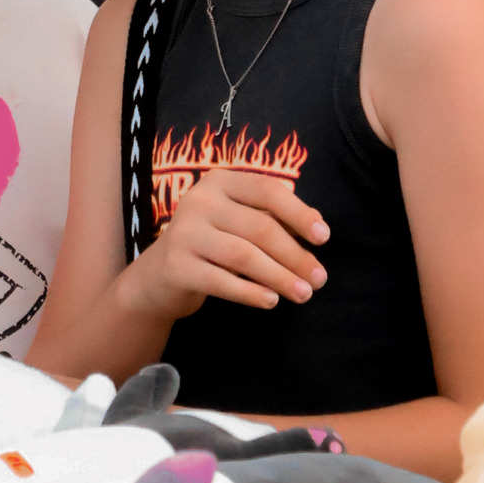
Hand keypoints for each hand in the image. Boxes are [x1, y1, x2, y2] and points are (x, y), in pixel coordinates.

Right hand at [125, 170, 329, 320]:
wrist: (159, 277)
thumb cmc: (212, 244)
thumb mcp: (240, 223)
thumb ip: (274, 219)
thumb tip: (318, 223)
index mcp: (219, 182)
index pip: (267, 190)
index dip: (299, 213)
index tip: (324, 237)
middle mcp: (199, 200)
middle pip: (259, 227)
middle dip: (295, 255)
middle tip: (319, 279)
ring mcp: (184, 232)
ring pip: (244, 255)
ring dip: (279, 277)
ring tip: (303, 294)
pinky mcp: (176, 266)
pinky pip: (222, 281)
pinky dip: (250, 293)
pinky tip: (271, 301)